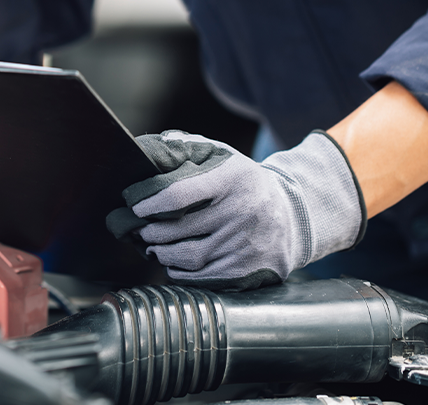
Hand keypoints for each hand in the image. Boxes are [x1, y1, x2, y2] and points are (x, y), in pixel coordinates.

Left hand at [107, 130, 365, 291]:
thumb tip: (145, 149)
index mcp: (233, 178)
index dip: (149, 202)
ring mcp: (246, 244)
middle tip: (137, 230)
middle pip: (179, 229)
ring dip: (161, 254)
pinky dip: (180, 273)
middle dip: (149, 232)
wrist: (293, 217)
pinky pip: (202, 278)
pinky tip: (173, 263)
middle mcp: (242, 211)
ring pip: (188, 257)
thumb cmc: (243, 184)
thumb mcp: (222, 158)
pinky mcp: (249, 270)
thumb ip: (186, 148)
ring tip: (152, 246)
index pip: (179, 193)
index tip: (134, 206)